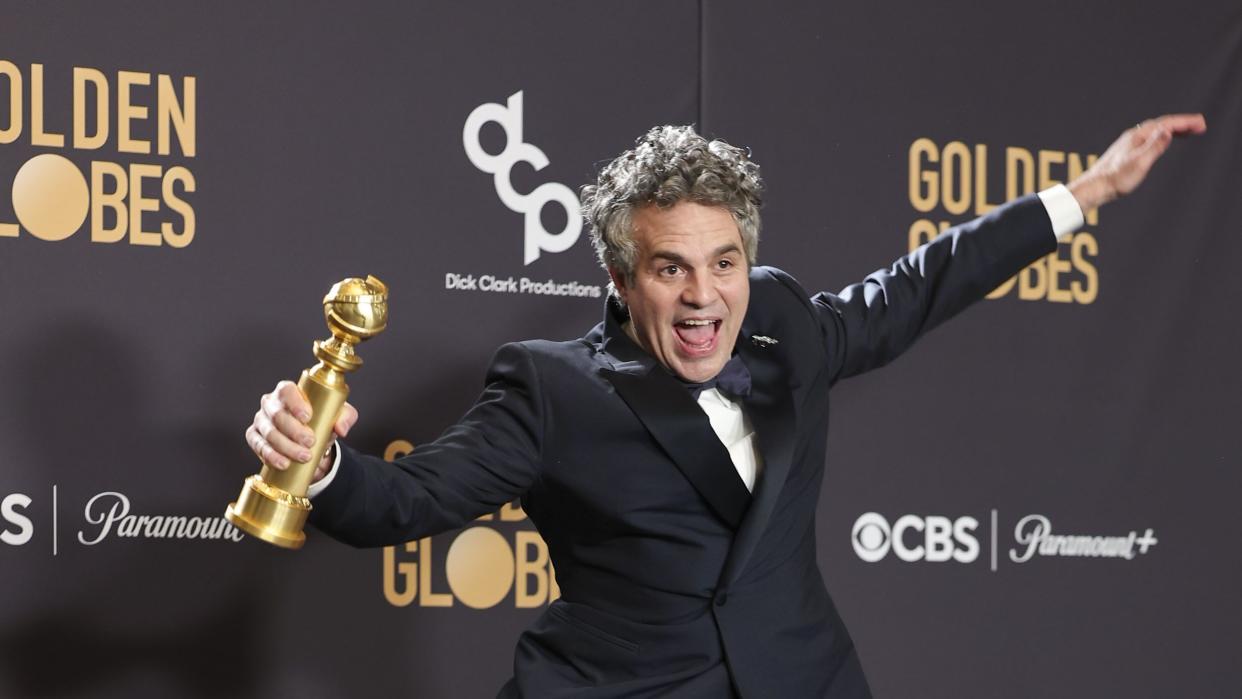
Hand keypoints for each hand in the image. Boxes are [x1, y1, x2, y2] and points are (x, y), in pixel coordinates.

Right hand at [245, 380, 357, 483]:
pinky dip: (271, 456)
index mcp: (288, 391)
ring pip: (268, 433)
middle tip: (310, 442)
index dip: (295, 403)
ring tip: (304, 456)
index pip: (286, 390)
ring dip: (286, 446)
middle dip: (294, 430)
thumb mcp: (340, 416)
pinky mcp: (254, 437)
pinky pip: (258, 446)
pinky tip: (283, 463)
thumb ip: (346, 417)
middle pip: (277, 414)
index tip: (308, 417)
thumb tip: (341, 428)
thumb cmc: (323, 421)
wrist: (313, 442)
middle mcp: (271, 403)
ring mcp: (261, 420)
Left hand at [1068, 113, 1206, 210]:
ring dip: (1173, 129)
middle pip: (1162, 124)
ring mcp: (1129, 143)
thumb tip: (1167, 130)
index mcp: (1137, 136)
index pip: (1166, 123)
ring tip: (1189, 132)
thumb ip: (1154, 146)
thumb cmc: (1116, 179)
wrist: (1094, 188)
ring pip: (1155, 130)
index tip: (1201, 123)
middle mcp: (1133, 136)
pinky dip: (1162, 137)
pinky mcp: (1126, 151)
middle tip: (1201, 126)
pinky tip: (1164, 142)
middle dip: (1182, 124)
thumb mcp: (1139, 163)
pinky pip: (1149, 138)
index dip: (1185, 122)